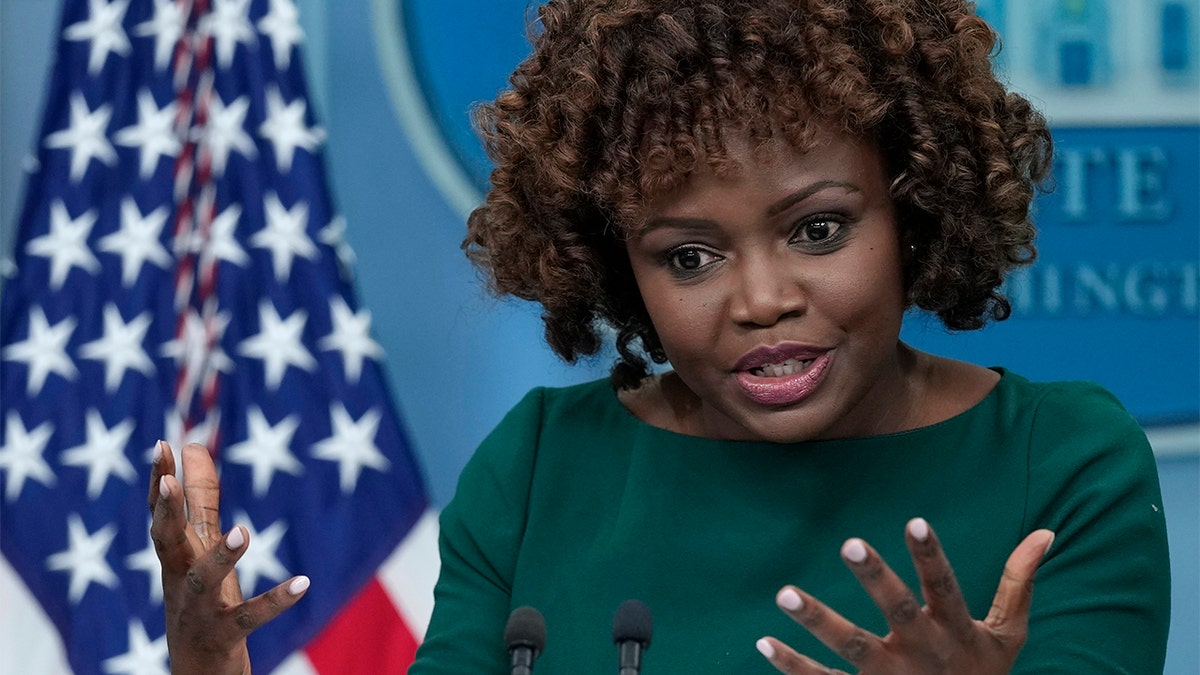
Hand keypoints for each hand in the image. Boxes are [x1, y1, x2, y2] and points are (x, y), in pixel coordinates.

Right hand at [149, 440, 308, 674]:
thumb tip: (192, 444)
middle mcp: (179, 579)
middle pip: (166, 543)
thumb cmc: (199, 597)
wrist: (198, 669)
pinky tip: (303, 583)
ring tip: (244, 531)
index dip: (159, 480)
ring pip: (204, 581)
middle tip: (169, 484)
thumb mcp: (200, 545)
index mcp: (176, 555)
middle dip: (165, 513)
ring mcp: (199, 608)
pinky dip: (275, 601)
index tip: (162, 443)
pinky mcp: (224, 634)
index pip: (162, 513)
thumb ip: (200, 498)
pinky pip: (250, 617)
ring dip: (221, 556)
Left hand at [756, 518, 1053, 673]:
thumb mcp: (1009, 635)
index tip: (915, 520)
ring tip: (785, 592)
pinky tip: (765, 641)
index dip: (930, 555)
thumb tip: (1045, 532)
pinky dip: (793, 664)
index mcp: (955, 630)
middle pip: (897, 611)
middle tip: (850, 542)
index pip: (944, 586)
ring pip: (852, 647)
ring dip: (818, 620)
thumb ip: (1019, 583)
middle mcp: (922, 652)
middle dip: (875, 578)